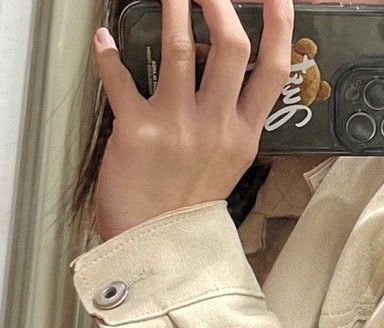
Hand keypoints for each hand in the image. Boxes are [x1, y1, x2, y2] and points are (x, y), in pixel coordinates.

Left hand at [91, 0, 294, 240]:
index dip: (279, 25)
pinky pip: (120, 78)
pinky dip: (108, 54)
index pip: (273, 71)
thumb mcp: (227, 162)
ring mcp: (179, 128)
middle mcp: (217, 128)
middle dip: (219, 2)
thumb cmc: (188, 203)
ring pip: (183, 50)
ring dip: (174, 7)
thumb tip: (225, 71)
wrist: (158, 246)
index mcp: (244, 135)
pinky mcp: (138, 130)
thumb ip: (231, 118)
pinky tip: (104, 39)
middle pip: (233, 48)